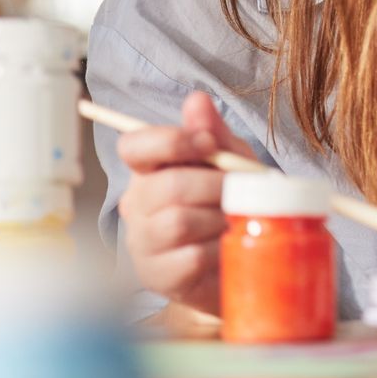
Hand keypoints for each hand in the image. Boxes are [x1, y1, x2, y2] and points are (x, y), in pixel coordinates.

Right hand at [115, 92, 255, 315]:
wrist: (241, 260)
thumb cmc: (230, 205)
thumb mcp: (231, 163)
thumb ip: (213, 134)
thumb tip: (197, 100)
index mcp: (148, 171)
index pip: (134, 146)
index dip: (169, 141)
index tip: (208, 144)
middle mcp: (137, 206)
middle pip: (167, 186)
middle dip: (215, 185)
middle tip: (242, 192)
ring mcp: (143, 243)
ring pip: (179, 222)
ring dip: (220, 218)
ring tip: (236, 220)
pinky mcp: (159, 277)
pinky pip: (192, 257)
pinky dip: (220, 249)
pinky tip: (229, 247)